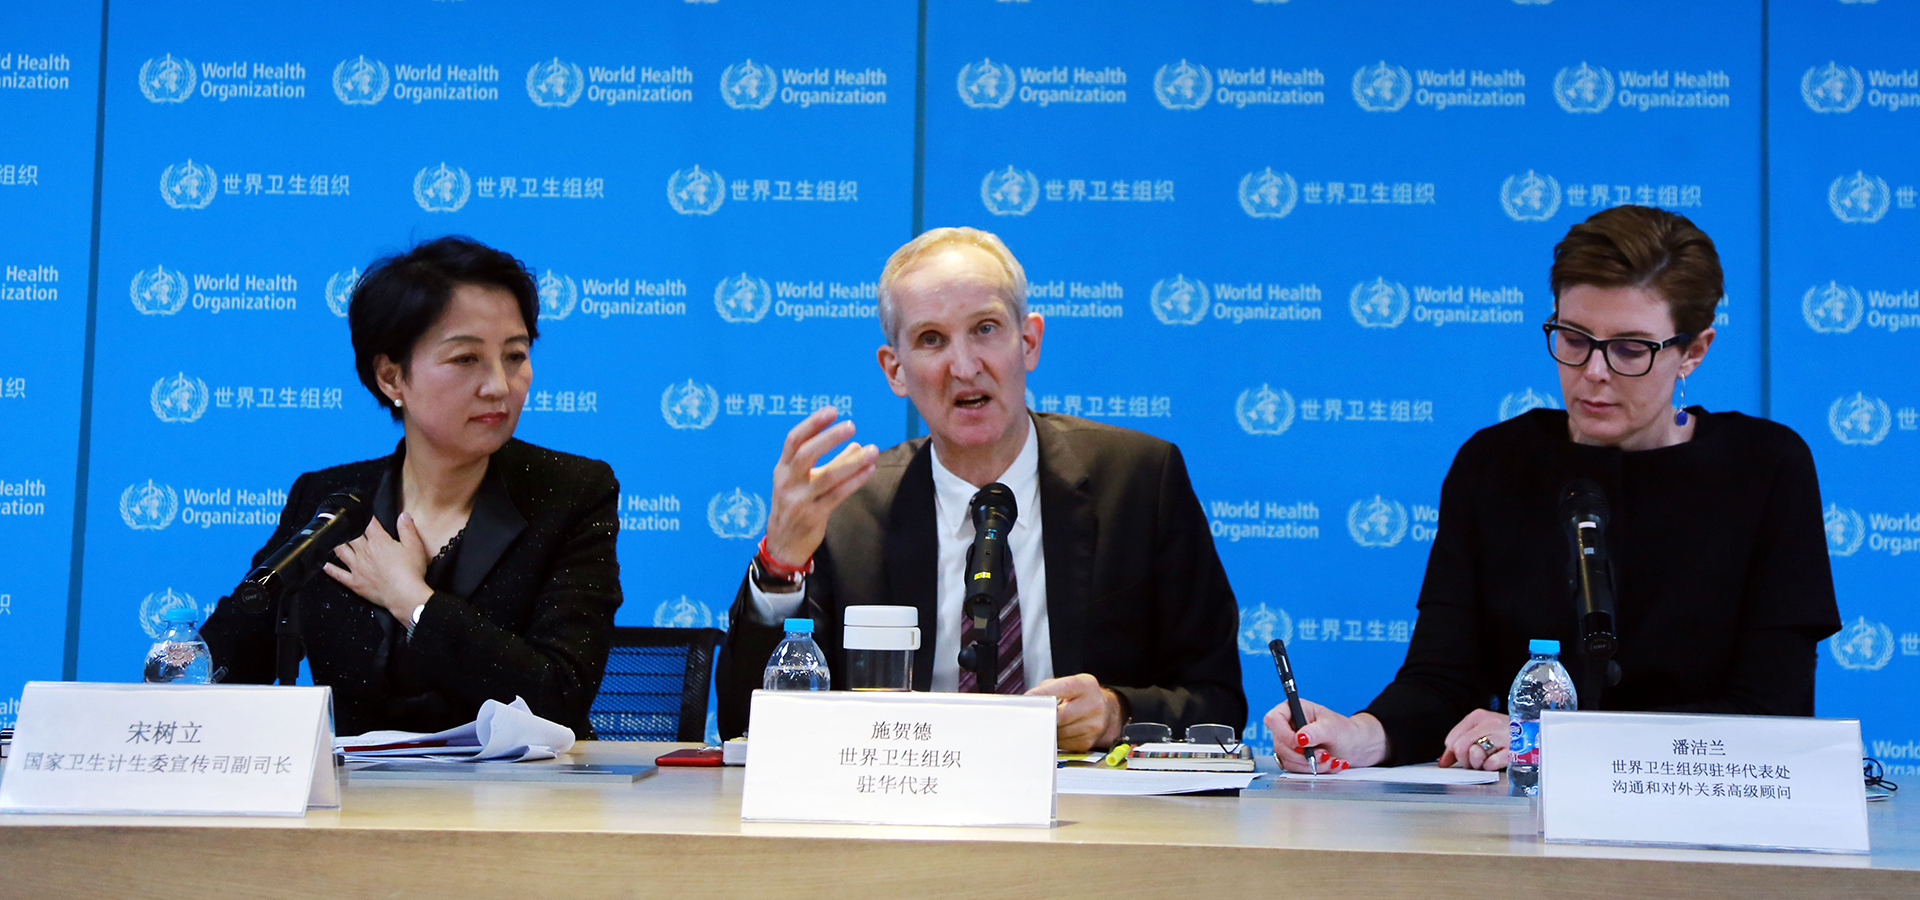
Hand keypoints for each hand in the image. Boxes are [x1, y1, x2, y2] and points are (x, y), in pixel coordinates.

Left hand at [323, 513, 434, 623]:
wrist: (404, 595)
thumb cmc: (410, 572)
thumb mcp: (414, 546)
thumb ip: (407, 529)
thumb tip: (403, 515)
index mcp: (379, 542)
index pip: (370, 523)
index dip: (366, 515)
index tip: (364, 511)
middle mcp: (365, 552)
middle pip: (351, 536)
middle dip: (349, 528)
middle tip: (345, 524)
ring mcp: (358, 568)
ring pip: (341, 552)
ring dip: (337, 544)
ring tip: (333, 539)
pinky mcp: (355, 582)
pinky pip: (339, 575)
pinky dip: (330, 570)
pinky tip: (325, 565)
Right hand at [764, 406, 879, 566]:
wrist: (783, 543)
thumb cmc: (795, 505)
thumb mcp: (804, 481)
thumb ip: (829, 463)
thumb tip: (857, 446)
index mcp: (782, 468)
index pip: (794, 440)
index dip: (812, 424)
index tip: (832, 411)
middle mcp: (787, 481)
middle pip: (806, 454)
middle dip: (829, 438)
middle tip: (851, 425)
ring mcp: (799, 499)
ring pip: (827, 476)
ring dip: (852, 462)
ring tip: (873, 450)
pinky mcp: (813, 515)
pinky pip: (837, 495)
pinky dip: (855, 481)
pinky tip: (869, 470)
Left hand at [1026, 673, 1122, 751]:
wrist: (1105, 712)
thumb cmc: (1079, 697)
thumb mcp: (1065, 685)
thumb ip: (1046, 690)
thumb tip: (1028, 702)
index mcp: (1086, 685)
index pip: (1062, 688)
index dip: (1043, 694)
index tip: (1028, 699)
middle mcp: (1093, 705)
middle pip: (1059, 716)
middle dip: (1044, 717)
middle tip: (1033, 716)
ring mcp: (1092, 726)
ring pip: (1058, 732)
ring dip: (1049, 729)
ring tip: (1050, 722)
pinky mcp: (1087, 742)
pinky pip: (1062, 744)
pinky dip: (1056, 739)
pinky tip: (1059, 731)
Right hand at [1262, 700, 1388, 772]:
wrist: (1356, 747)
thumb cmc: (1345, 731)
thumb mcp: (1333, 728)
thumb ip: (1316, 731)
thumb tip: (1299, 738)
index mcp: (1294, 709)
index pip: (1274, 719)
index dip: (1284, 734)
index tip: (1301, 744)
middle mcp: (1288, 726)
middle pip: (1280, 744)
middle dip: (1303, 754)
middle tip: (1324, 754)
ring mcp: (1290, 744)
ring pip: (1287, 760)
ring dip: (1310, 764)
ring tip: (1331, 760)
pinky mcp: (1295, 759)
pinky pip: (1296, 769)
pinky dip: (1313, 770)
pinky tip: (1329, 765)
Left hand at [1436, 708, 1509, 770]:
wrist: (1535, 734)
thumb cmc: (1505, 735)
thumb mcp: (1481, 732)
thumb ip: (1459, 744)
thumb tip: (1443, 762)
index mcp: (1477, 716)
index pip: (1452, 739)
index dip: (1453, 753)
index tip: (1461, 758)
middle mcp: (1489, 723)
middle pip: (1459, 748)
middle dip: (1464, 760)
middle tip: (1475, 762)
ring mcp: (1502, 736)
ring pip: (1473, 754)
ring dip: (1477, 764)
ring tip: (1486, 761)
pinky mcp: (1513, 750)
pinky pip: (1491, 764)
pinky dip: (1491, 767)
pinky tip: (1497, 761)